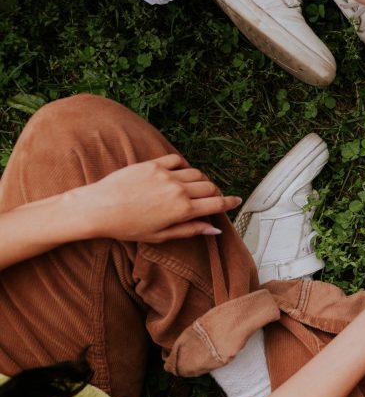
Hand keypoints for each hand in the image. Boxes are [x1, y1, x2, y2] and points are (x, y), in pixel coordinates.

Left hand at [65, 155, 240, 242]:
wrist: (97, 208)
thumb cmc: (125, 227)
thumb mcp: (160, 236)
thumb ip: (190, 230)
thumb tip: (214, 230)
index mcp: (182, 210)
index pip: (216, 203)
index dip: (230, 202)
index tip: (236, 201)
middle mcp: (178, 190)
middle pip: (209, 187)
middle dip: (215, 193)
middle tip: (213, 198)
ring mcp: (166, 175)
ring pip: (196, 173)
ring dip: (201, 180)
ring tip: (196, 187)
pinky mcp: (153, 164)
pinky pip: (178, 160)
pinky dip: (184, 166)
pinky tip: (181, 173)